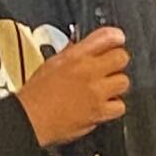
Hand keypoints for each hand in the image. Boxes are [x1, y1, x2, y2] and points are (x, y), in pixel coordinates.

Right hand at [16, 27, 129, 145]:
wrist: (31, 118)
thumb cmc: (37, 94)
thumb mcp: (52, 64)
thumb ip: (71, 53)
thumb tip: (80, 45)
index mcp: (75, 56)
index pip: (106, 36)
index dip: (116, 37)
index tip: (118, 40)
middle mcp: (88, 71)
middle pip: (121, 57)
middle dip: (117, 61)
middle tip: (110, 67)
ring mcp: (96, 92)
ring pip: (123, 82)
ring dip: (116, 84)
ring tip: (105, 88)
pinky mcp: (100, 111)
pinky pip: (120, 106)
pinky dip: (115, 106)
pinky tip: (104, 104)